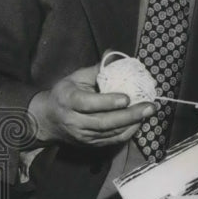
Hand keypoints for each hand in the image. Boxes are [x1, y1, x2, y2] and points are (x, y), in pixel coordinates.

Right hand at [28, 64, 153, 146]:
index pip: (87, 103)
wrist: (48, 120)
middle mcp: (73, 120)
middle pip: (103, 122)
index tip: (127, 98)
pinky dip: (127, 132)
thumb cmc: (66, 93)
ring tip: (148, 112)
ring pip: (109, 133)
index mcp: (68, 99)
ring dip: (132, 124)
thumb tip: (114, 53)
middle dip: (129, 115)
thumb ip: (97, 69)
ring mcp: (82, 135)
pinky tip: (139, 122)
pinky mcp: (89, 144)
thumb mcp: (76, 77)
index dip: (107, 102)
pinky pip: (111, 141)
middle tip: (149, 107)